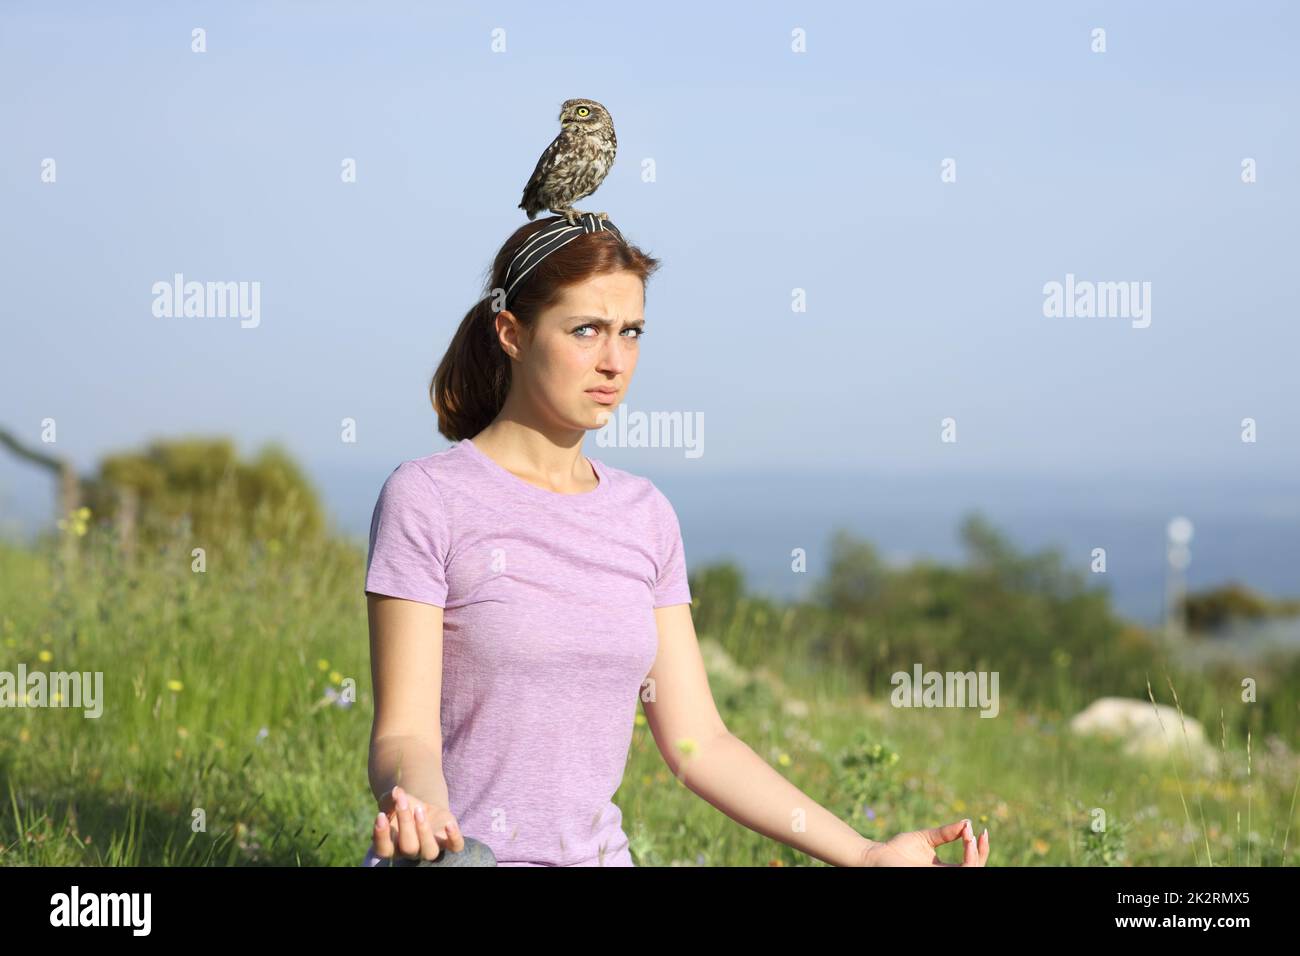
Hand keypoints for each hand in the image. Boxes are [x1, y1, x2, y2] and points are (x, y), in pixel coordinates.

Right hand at [370, 784, 465, 862]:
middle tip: (401, 802)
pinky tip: (449, 824)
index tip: (380, 815)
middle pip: (408, 847)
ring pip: (429, 851)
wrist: (426, 809)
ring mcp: (432, 848)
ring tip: (419, 809)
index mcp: (394, 846)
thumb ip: (390, 798)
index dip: (381, 836)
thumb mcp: (394, 801)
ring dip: (424, 831)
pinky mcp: (449, 841)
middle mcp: (413, 851)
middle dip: (404, 822)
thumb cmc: (405, 808)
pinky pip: (455, 846)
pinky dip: (454, 837)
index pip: (384, 850)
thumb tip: (395, 791)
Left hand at [862, 818, 988, 866]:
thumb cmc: (897, 849)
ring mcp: (938, 878)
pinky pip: (956, 874)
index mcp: (944, 869)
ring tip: (969, 837)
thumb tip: (967, 822)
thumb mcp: (926, 837)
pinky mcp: (931, 877)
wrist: (876, 857)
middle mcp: (945, 875)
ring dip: (974, 855)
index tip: (981, 830)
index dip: (981, 849)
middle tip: (976, 834)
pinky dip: (966, 862)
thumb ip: (946, 833)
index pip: (971, 863)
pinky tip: (964, 845)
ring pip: (969, 873)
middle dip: (981, 852)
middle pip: (975, 869)